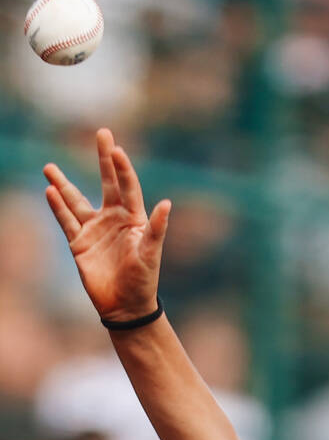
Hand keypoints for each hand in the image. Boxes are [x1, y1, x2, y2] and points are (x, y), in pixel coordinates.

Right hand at [43, 127, 170, 322]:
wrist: (126, 307)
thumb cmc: (143, 281)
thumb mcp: (151, 253)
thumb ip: (156, 228)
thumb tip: (167, 204)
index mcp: (133, 219)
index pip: (127, 186)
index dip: (122, 168)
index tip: (116, 149)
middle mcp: (113, 219)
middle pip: (106, 182)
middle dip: (103, 159)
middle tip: (102, 132)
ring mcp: (95, 230)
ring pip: (76, 200)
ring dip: (63, 184)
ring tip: (49, 166)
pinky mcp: (79, 244)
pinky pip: (66, 221)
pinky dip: (57, 207)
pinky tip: (49, 192)